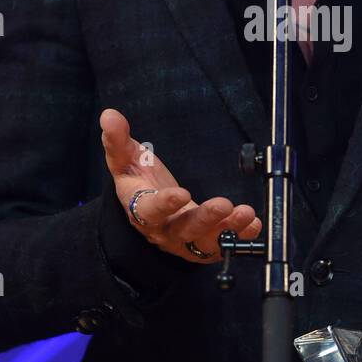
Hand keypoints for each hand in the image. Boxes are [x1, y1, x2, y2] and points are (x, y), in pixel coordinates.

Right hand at [100, 108, 262, 263]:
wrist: (151, 214)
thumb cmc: (140, 183)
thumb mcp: (126, 162)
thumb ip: (117, 141)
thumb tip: (108, 115)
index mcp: (142, 210)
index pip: (150, 210)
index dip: (164, 203)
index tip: (180, 192)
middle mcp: (164, 230)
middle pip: (184, 228)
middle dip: (205, 218)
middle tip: (224, 204)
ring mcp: (186, 241)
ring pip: (206, 239)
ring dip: (228, 227)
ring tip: (245, 213)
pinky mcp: (204, 246)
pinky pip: (223, 244)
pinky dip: (240, 236)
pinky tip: (253, 224)